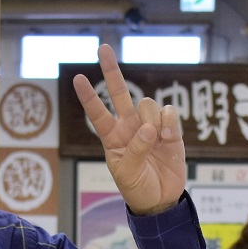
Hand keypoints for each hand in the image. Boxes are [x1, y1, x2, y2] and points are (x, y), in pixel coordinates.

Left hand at [72, 45, 184, 215]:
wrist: (161, 200)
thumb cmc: (137, 188)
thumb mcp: (127, 174)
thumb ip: (135, 150)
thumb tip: (149, 127)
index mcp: (112, 137)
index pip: (97, 113)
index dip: (89, 97)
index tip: (77, 78)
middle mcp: (129, 127)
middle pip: (119, 92)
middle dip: (111, 70)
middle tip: (102, 48)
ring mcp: (150, 126)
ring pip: (148, 104)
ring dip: (152, 119)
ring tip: (158, 140)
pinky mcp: (170, 130)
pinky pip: (169, 112)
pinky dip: (170, 122)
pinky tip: (169, 138)